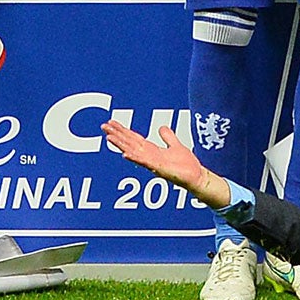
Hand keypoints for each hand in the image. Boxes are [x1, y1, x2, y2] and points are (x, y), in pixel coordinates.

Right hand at [101, 120, 229, 208]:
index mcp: (152, 150)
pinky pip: (145, 162)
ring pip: (133, 151)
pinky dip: (135, 158)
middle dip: (116, 135)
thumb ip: (168, 137)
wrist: (196, 176)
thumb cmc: (186, 165)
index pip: (134, 138)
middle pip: (129, 143)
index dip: (122, 131)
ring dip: (121, 145)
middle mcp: (149, 156)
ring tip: (109, 137)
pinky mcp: (159, 168)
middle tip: (103, 126)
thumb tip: (161, 127)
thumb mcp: (176, 146)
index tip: (111, 123)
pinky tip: (125, 154)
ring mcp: (152, 163)